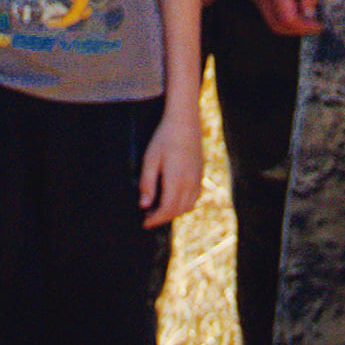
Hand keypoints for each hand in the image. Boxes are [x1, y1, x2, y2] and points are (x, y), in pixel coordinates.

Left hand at [138, 108, 202, 229]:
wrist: (185, 121)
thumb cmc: (164, 138)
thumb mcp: (150, 159)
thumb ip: (147, 183)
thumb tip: (144, 205)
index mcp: (176, 180)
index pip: (167, 209)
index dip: (155, 219)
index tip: (144, 223)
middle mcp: (190, 182)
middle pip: (177, 210)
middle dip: (163, 218)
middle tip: (148, 217)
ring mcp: (197, 178)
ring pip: (188, 206)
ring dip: (174, 212)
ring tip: (159, 209)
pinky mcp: (200, 173)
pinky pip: (194, 197)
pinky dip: (184, 204)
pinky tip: (173, 198)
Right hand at [249, 0, 323, 37]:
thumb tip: (309, 17)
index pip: (287, 20)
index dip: (305, 28)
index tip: (320, 25)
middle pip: (276, 25)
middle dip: (297, 29)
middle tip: (314, 22)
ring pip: (271, 19)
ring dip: (289, 20)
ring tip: (306, 5)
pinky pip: (267, 8)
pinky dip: (282, 10)